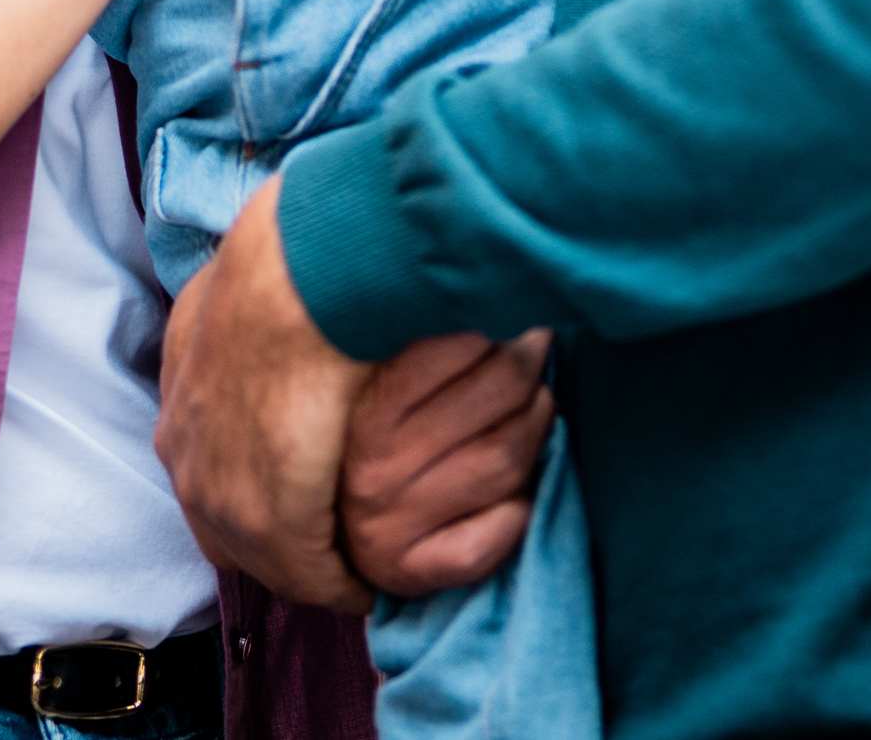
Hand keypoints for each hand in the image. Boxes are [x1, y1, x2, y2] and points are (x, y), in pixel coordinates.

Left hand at [156, 180, 371, 609]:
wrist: (302, 277)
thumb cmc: (301, 257)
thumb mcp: (266, 269)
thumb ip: (269, 296)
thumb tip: (302, 289)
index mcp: (181, 372)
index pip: (205, 446)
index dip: (252, 464)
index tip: (304, 472)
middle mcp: (183, 437)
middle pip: (222, 508)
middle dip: (274, 525)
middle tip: (334, 537)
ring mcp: (214, 483)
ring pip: (261, 548)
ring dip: (310, 561)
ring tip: (359, 568)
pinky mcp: (264, 518)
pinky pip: (304, 572)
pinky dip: (338, 582)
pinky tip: (371, 584)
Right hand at [342, 331, 551, 597]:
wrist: (331, 538)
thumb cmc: (373, 442)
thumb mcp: (380, 387)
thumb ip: (422, 349)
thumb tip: (490, 297)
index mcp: (362, 414)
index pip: (448, 352)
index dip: (493, 331)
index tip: (508, 321)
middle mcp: (370, 473)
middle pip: (495, 400)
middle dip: (526, 371)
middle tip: (532, 356)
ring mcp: (389, 528)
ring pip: (506, 461)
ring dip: (537, 429)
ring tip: (538, 408)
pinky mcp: (414, 573)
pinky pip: (497, 534)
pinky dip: (521, 509)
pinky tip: (520, 491)